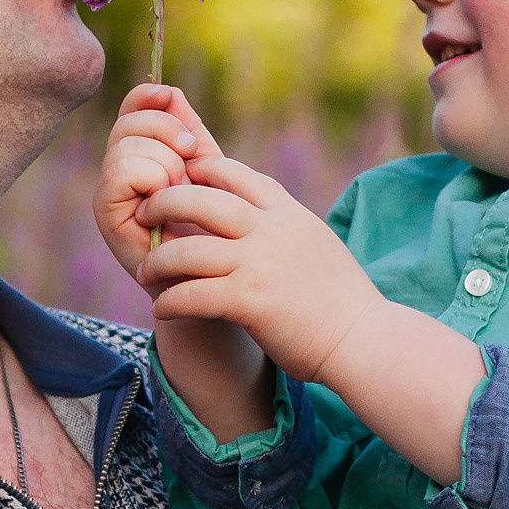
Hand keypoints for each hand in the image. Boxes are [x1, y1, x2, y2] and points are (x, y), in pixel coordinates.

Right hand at [93, 83, 214, 280]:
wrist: (211, 275)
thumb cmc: (212, 226)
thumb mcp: (204, 168)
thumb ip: (187, 129)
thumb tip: (168, 91)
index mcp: (142, 152)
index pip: (134, 107)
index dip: (148, 97)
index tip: (169, 97)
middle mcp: (118, 167)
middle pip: (131, 119)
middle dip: (169, 134)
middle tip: (190, 167)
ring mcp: (109, 188)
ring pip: (129, 145)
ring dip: (165, 166)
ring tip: (178, 197)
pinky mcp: (105, 210)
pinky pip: (124, 169)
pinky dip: (151, 181)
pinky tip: (161, 207)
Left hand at [134, 144, 381, 379]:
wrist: (363, 338)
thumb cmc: (340, 299)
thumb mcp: (315, 243)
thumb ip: (282, 227)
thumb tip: (254, 219)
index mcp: (288, 212)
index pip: (235, 173)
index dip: (201, 170)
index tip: (179, 177)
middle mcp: (271, 230)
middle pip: (201, 200)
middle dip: (165, 202)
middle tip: (145, 214)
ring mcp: (258, 264)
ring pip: (188, 249)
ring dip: (158, 261)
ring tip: (145, 272)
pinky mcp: (249, 301)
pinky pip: (191, 294)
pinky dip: (169, 301)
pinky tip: (162, 308)